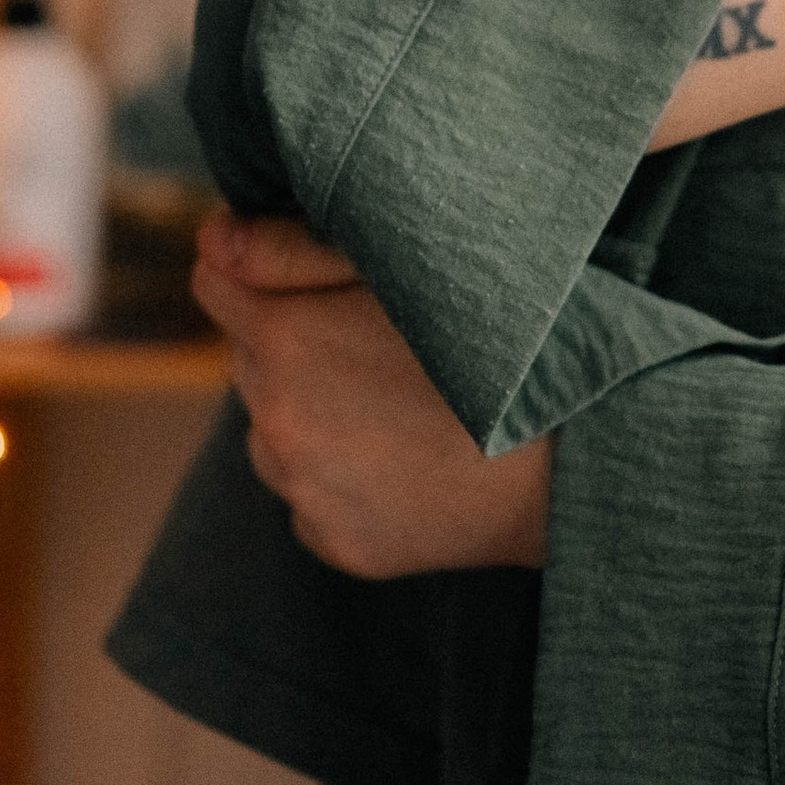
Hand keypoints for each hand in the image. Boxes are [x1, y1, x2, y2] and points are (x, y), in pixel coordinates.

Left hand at [193, 210, 551, 577]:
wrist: (574, 460)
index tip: (316, 278)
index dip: (260, 268)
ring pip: (274, 431)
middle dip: (294, 341)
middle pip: (249, 357)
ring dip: (312, 412)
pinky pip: (311, 495)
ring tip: (401, 405)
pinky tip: (407, 459)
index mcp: (284, 338)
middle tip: (381, 342)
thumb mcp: (408, 266)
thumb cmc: (504, 342)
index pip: (212, 279)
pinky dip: (343, 476)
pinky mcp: (336, 544)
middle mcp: (274, 421)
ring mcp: (304, 491)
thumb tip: (210, 241)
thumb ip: (292, 247)